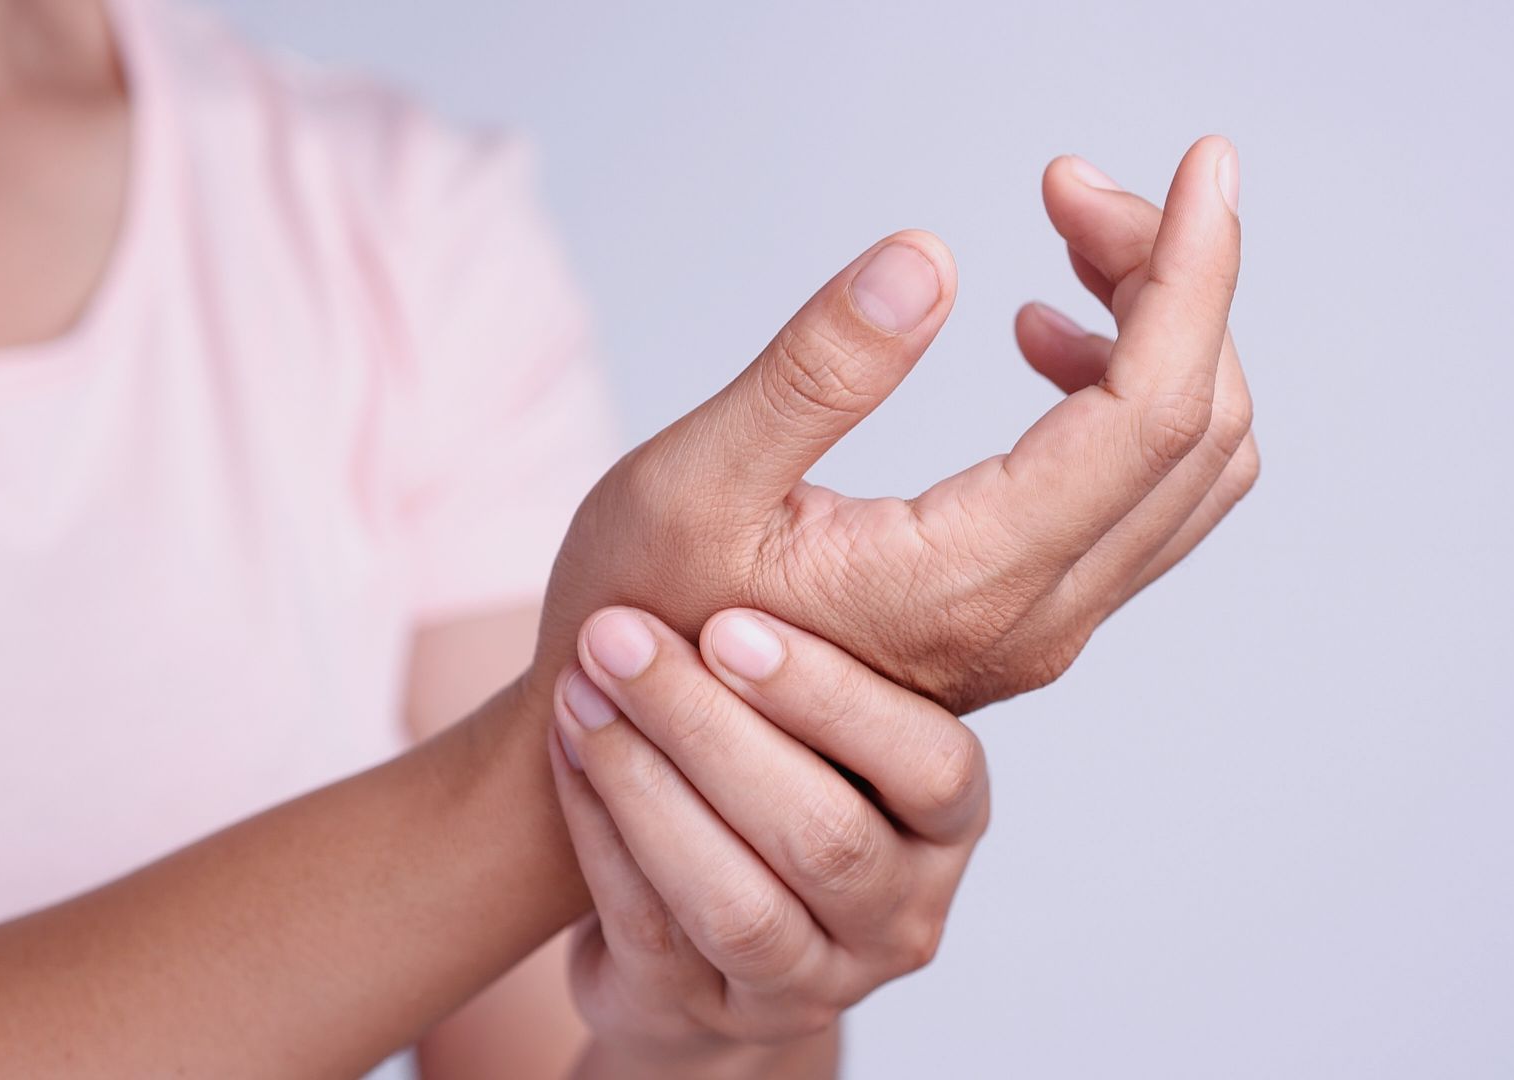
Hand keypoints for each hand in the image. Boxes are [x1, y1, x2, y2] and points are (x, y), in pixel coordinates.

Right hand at [531, 136, 1252, 713]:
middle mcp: (1036, 614)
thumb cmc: (645, 617)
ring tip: (1061, 242)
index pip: (1151, 413)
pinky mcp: (1034, 609)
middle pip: (1196, 424)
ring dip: (1163, 331)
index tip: (1201, 164)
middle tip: (1067, 184)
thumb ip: (815, 372)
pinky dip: (1133, 389)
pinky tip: (1041, 341)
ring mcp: (1046, 621)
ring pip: (1188, 462)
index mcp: (965, 580)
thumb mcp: (693, 481)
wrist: (651, 742)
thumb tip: (931, 258)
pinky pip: (1143, 491)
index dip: (1192, 276)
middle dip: (1172, 277)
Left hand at [547, 606, 988, 1072]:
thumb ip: (829, 629)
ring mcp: (817, 980)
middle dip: (709, 729)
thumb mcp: (817, 707)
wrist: (714, 922)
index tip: (733, 624)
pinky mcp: (720, 1018)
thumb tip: (780, 466)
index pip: (932, 766)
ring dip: (645, 786)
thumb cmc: (774, 768)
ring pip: (736, 902)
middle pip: (824, 836)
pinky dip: (601, 836)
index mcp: (948, 820)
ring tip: (579, 688)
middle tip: (621, 637)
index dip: (834, 699)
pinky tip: (565, 752)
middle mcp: (903, 912)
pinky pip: (654, 933)